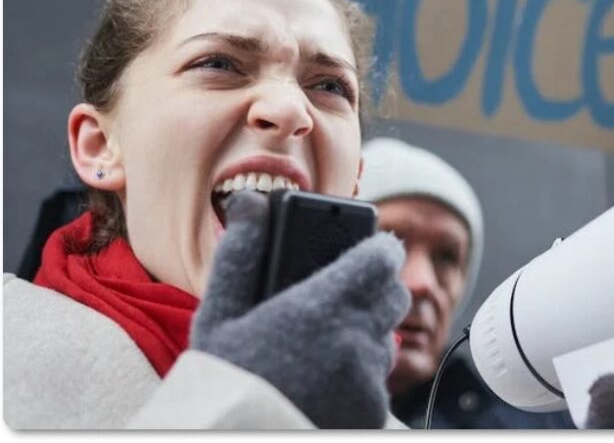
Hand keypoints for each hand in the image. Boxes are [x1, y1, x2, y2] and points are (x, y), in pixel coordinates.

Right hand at [190, 191, 410, 428]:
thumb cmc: (223, 380)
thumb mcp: (219, 314)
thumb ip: (241, 252)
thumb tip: (251, 201)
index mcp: (321, 306)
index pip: (383, 257)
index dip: (380, 248)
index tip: (371, 247)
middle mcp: (355, 341)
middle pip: (395, 296)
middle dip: (377, 289)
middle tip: (346, 294)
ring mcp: (367, 380)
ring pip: (387, 340)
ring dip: (368, 335)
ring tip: (326, 344)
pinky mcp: (372, 412)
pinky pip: (378, 382)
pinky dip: (359, 377)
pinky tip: (325, 382)